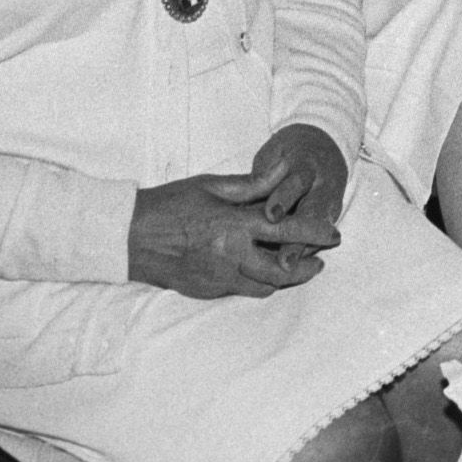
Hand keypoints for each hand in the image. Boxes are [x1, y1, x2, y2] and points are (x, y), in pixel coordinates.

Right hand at [125, 123, 347, 299]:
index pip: (288, 230)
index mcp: (233, 225)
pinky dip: (256, 282)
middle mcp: (229, 256)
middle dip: (308, 268)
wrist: (127, 237)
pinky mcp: (207, 292)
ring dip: (284, 279)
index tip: (334, 233)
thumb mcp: (211, 185)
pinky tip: (259, 269)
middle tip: (320, 261)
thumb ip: (253, 183)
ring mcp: (217, 278)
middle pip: (283, 271)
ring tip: (296, 267)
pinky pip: (241, 291)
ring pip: (265, 287)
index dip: (316, 232)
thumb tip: (285, 169)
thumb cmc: (170, 204)